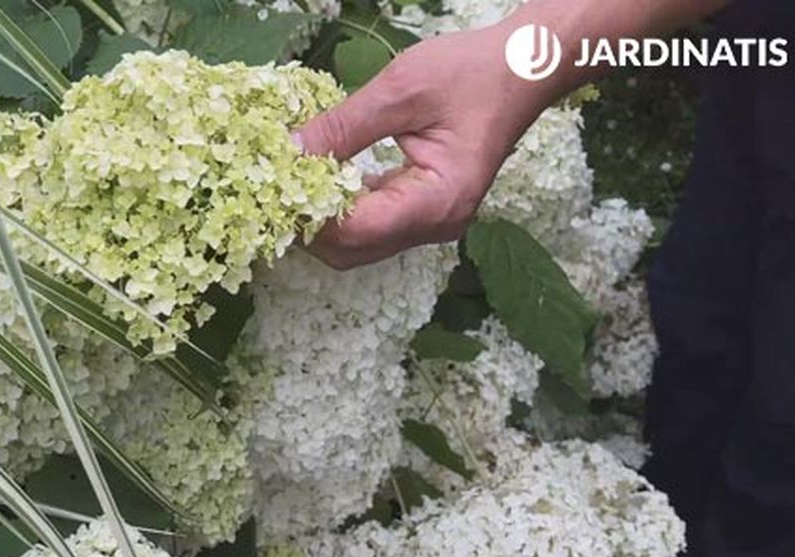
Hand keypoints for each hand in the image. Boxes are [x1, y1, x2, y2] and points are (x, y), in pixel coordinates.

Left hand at [296, 24, 555, 268]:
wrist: (523, 69)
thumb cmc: (472, 72)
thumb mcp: (401, 89)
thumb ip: (343, 126)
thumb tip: (288, 152)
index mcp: (437, 202)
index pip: (356, 231)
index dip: (307, 216)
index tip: (271, 187)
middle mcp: (437, 225)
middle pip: (352, 250)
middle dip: (307, 225)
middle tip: (271, 186)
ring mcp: (433, 223)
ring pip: (359, 244)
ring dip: (321, 219)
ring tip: (289, 181)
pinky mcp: (426, 211)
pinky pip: (373, 225)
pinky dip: (342, 209)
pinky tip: (322, 179)